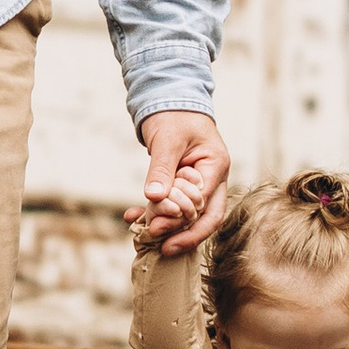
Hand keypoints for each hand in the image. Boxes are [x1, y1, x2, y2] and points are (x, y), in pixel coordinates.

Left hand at [136, 111, 230, 251]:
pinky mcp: (184, 186)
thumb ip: (162, 169)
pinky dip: (155, 211)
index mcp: (216, 166)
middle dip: (187, 235)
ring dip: (169, 226)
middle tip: (164, 248)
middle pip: (208, 217)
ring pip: (191, 215)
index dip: (184, 219)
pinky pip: (174, 205)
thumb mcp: (167, 140)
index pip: (205, 202)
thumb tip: (154, 198)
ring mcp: (200, 184)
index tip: (159, 229)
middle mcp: (213, 179)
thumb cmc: (174, 116)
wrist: (170, 100)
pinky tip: (132, 215)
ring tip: (143, 234)